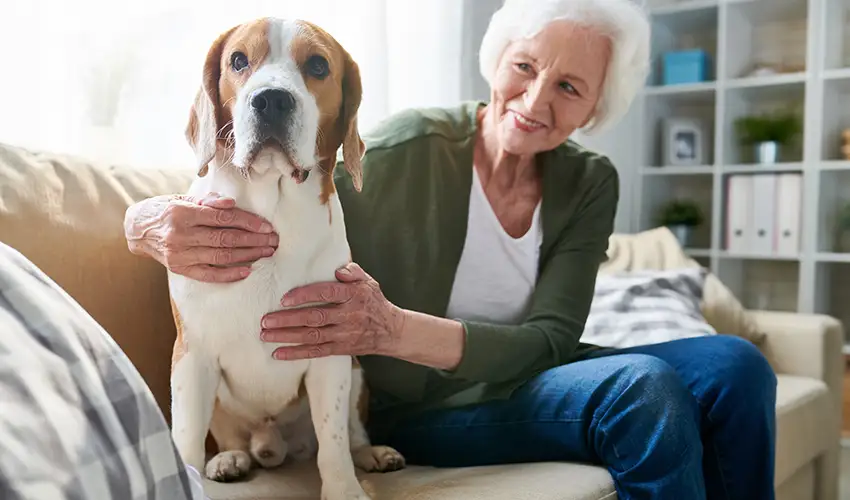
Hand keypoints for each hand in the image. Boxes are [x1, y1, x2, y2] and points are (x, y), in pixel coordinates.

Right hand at [123, 192, 278, 281]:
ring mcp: (179, 254)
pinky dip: (229, 274)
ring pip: (221, 256)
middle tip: (274, 241)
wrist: (138, 229)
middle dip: (254, 240)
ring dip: (248, 256)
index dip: (248, 222)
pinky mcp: (180, 269)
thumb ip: (208, 202)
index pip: (223, 218)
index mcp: (182, 212)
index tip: (267, 226)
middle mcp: (180, 234)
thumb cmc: (166, 210)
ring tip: (266, 252)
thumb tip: (232, 204)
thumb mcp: (184, 198)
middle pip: (226, 239)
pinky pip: (209, 274)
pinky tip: (247, 271)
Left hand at [259, 263, 405, 359]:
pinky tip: (279, 353)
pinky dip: (296, 353)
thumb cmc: (374, 303)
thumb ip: (352, 272)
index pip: (326, 293)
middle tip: (266, 320)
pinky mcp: (341, 348)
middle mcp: (348, 315)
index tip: (284, 298)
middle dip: (288, 319)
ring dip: (287, 336)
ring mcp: (344, 334)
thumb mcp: (368, 282)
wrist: (392, 331)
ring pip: (312, 336)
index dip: (304, 296)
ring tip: (266, 335)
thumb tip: (338, 269)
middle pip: (314, 317)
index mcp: (353, 295)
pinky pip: (317, 352)